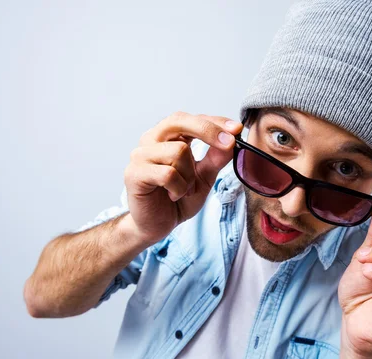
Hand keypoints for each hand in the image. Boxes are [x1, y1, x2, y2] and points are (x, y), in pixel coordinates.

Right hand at [123, 111, 241, 243]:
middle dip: (208, 131)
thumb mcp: (205, 177)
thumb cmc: (177, 199)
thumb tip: (233, 139)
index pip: (193, 119)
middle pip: (180, 121)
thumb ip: (216, 158)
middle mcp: (151, 140)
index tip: (237, 129)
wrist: (157, 225)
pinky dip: (179, 188)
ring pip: (178, 151)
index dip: (216, 122)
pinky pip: (168, 173)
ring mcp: (140, 155)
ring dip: (190, 176)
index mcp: (168, 136)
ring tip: (183, 189)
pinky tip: (173, 195)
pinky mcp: (134, 173)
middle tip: (228, 144)